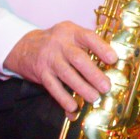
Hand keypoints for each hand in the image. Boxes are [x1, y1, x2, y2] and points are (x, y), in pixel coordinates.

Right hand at [3, 22, 117, 114]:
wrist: (26, 46)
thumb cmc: (58, 42)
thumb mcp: (72, 35)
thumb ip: (89, 44)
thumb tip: (112, 60)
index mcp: (71, 31)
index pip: (88, 37)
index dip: (102, 48)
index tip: (113, 59)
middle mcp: (60, 44)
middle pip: (78, 59)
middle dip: (93, 74)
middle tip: (106, 86)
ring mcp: (49, 59)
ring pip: (67, 75)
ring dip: (82, 88)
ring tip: (94, 97)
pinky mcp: (42, 73)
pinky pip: (53, 87)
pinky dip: (64, 98)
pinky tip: (73, 107)